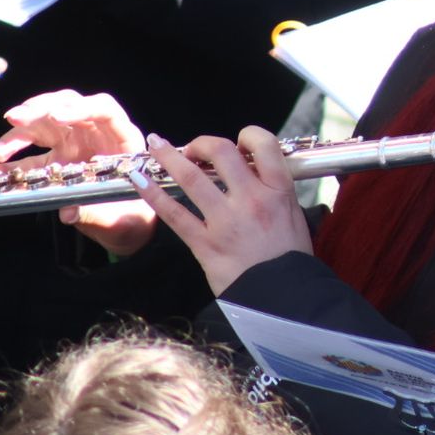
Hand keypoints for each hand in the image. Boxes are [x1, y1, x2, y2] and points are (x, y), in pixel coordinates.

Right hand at [0, 90, 156, 256]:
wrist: (128, 223)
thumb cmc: (131, 215)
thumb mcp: (120, 219)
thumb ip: (95, 214)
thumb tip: (67, 213)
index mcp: (122, 139)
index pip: (105, 109)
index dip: (80, 108)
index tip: (57, 117)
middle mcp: (98, 133)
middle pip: (68, 105)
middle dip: (40, 109)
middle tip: (15, 119)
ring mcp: (77, 140)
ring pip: (45, 121)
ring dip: (19, 131)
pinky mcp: (59, 154)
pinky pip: (32, 150)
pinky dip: (12, 155)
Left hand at [131, 127, 310, 295]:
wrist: (284, 298)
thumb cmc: (290, 259)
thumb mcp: (294, 215)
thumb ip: (274, 191)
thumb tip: (251, 172)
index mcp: (279, 191)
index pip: (264, 144)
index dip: (248, 135)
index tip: (238, 142)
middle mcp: (253, 200)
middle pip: (222, 152)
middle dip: (202, 143)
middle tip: (192, 148)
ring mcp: (227, 221)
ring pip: (192, 177)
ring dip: (168, 156)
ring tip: (156, 144)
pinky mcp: (206, 243)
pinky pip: (175, 213)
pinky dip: (153, 194)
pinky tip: (140, 180)